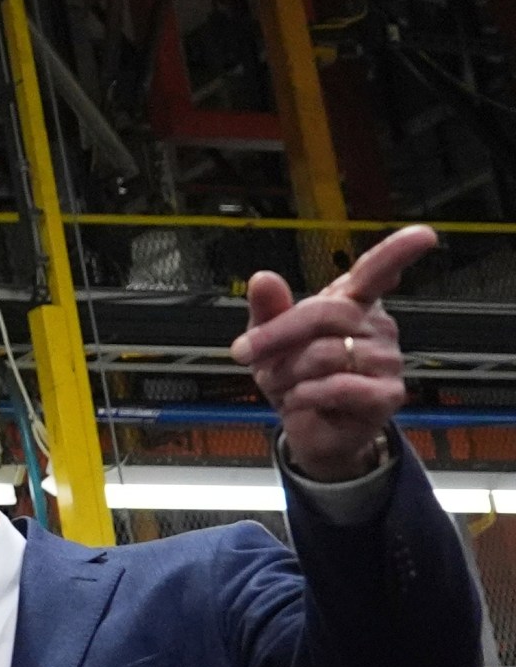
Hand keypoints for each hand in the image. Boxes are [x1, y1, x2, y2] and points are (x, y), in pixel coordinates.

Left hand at [230, 224, 437, 481]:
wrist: (309, 431)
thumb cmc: (296, 378)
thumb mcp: (270, 342)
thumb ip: (268, 310)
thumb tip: (262, 277)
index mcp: (354, 303)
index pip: (377, 271)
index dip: (399, 252)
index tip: (423, 235)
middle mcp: (377, 326)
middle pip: (328, 313)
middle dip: (277, 334)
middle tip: (243, 352)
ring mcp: (387, 360)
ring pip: (327, 354)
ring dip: (287, 373)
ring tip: (281, 386)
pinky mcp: (387, 395)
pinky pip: (340, 387)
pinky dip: (306, 395)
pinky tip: (300, 400)